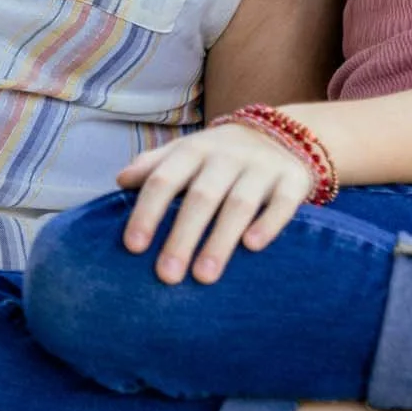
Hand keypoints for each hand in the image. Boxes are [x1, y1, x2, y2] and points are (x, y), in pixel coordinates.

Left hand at [114, 122, 316, 284]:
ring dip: (221, 240)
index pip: (164, 180)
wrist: (282, 133)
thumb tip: (120, 181)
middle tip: (166, 275)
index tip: (133, 247)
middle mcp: (226, 157)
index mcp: (193, 151)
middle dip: (182, 237)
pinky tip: (252, 247)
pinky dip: (268, 224)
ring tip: (204, 277)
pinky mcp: (292, 180)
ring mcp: (261, 167)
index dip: (147, 212)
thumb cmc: (219, 155)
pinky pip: (282, 203)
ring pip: (239, 204)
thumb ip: (154, 166)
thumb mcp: (186, 152)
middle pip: (201, 198)